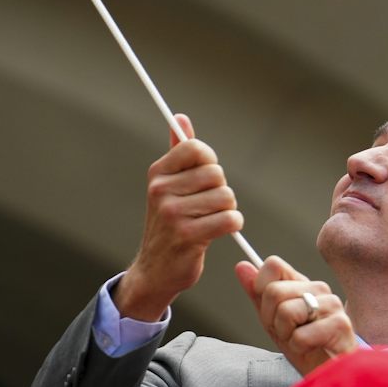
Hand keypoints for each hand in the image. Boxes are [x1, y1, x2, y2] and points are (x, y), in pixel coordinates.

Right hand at [113, 116, 243, 321]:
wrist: (155, 269)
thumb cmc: (169, 223)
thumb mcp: (168, 186)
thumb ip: (178, 151)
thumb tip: (180, 117)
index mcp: (158, 173)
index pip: (197, 149)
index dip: (210, 163)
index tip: (205, 181)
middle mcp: (161, 190)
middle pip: (217, 174)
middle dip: (221, 191)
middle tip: (207, 207)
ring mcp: (172, 213)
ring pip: (226, 197)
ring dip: (228, 210)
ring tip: (210, 220)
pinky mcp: (188, 236)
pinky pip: (229, 219)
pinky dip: (232, 225)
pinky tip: (219, 231)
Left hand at [234, 256, 357, 376]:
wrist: (329, 373)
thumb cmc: (304, 348)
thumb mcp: (273, 321)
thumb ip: (258, 294)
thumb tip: (242, 266)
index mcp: (303, 284)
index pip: (273, 265)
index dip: (262, 291)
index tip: (272, 312)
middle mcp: (320, 288)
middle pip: (274, 291)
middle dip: (271, 319)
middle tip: (288, 333)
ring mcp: (332, 305)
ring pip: (286, 312)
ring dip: (286, 335)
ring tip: (301, 342)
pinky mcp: (340, 325)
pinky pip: (300, 336)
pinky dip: (299, 348)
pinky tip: (313, 349)